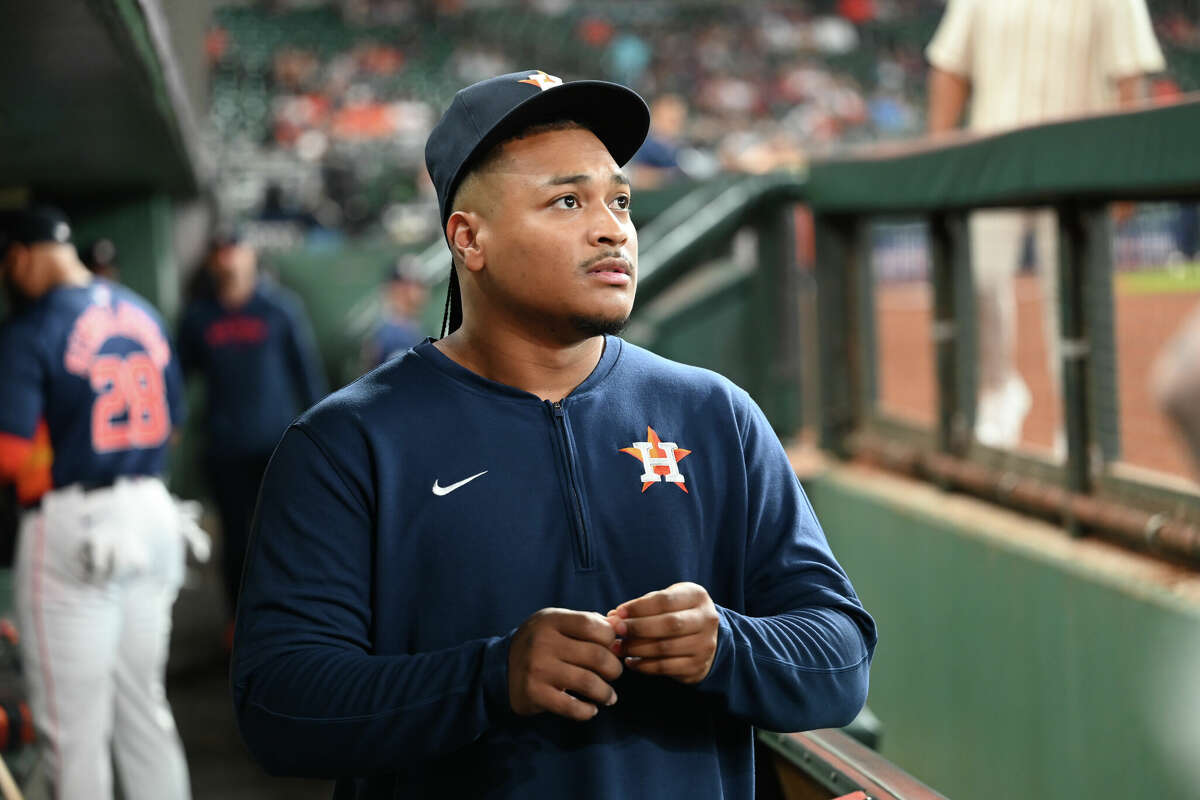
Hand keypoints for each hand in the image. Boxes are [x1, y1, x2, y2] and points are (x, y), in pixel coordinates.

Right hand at [508, 608, 623, 720]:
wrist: (499, 668)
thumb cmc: (539, 643)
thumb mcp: (556, 623)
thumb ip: (587, 622)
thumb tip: (621, 628)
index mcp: (551, 620)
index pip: (594, 626)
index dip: (611, 639)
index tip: (613, 648)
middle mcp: (543, 642)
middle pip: (597, 656)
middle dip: (614, 669)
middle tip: (614, 674)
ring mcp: (538, 669)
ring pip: (589, 683)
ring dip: (606, 693)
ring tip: (609, 696)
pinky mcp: (535, 694)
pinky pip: (572, 707)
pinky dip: (587, 711)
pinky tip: (590, 709)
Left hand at [608, 582, 719, 684]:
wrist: (705, 637)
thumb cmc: (677, 613)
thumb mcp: (667, 600)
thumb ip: (642, 606)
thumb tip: (613, 616)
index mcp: (697, 596)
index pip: (665, 600)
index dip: (639, 607)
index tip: (618, 612)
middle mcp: (706, 620)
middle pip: (669, 624)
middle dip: (638, 627)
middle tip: (616, 630)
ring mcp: (705, 645)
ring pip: (665, 648)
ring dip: (636, 649)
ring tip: (618, 647)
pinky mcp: (697, 666)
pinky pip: (666, 667)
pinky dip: (644, 666)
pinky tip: (631, 662)